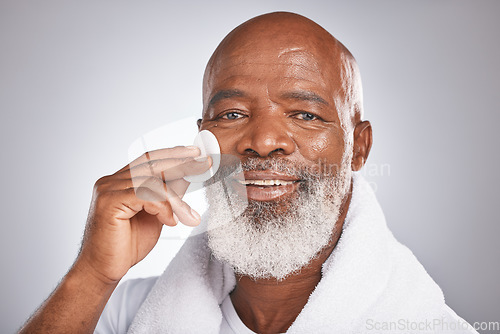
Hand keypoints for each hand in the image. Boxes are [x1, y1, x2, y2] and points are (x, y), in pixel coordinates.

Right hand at [74, 145, 210, 283]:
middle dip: (182, 163)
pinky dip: (163, 207)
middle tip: (204, 164)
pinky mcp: (109, 202)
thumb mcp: (156, 215)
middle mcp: (112, 181)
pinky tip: (169, 221)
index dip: (174, 154)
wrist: (103, 270)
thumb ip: (166, 196)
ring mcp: (108, 189)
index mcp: (121, 181)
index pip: (149, 159)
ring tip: (188, 216)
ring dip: (176, 199)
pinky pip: (144, 195)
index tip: (196, 153)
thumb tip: (187, 177)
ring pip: (152, 181)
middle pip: (152, 163)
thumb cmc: (127, 245)